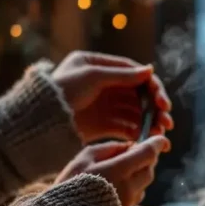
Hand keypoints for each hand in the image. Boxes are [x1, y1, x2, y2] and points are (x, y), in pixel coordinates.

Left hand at [50, 51, 174, 143]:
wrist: (37, 121)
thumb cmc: (61, 92)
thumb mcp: (93, 77)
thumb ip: (123, 75)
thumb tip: (150, 70)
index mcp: (98, 66)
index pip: (134, 74)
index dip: (152, 87)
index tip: (162, 102)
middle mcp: (104, 84)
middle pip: (139, 95)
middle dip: (155, 108)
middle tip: (166, 121)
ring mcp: (104, 105)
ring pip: (136, 112)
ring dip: (150, 122)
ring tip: (159, 133)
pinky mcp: (102, 125)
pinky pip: (126, 127)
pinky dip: (138, 132)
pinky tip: (145, 139)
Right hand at [55, 136, 170, 205]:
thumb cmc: (70, 183)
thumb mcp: (85, 158)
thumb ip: (110, 148)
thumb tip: (130, 146)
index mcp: (120, 169)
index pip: (148, 154)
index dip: (157, 144)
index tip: (161, 140)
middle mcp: (130, 186)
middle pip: (150, 168)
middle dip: (145, 158)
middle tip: (130, 153)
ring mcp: (130, 200)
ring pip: (145, 181)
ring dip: (139, 172)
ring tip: (120, 169)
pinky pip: (138, 193)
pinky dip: (134, 184)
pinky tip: (117, 184)